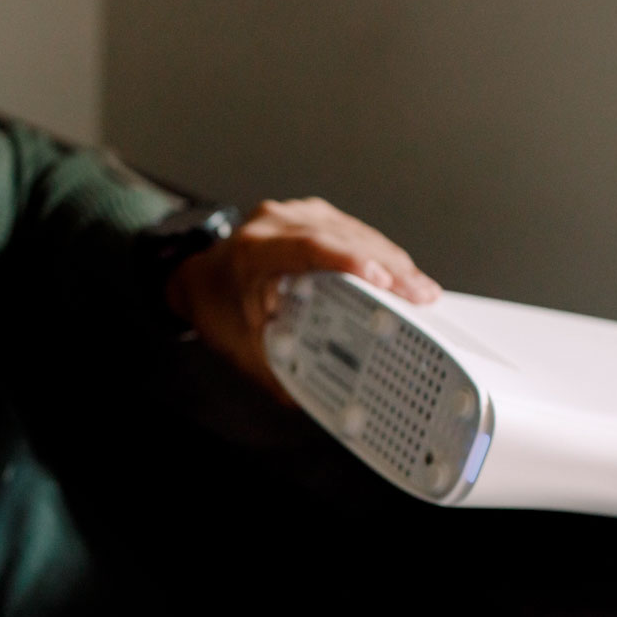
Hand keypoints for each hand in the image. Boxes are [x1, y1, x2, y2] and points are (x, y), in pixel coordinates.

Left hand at [165, 197, 440, 397]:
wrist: (196, 278)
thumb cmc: (215, 306)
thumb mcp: (241, 346)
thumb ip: (275, 372)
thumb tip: (310, 402)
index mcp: (252, 251)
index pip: (307, 247)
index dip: (349, 261)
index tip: (384, 280)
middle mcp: (274, 224)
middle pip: (341, 237)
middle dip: (388, 267)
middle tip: (420, 296)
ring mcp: (294, 214)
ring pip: (352, 230)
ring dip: (390, 260)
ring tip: (420, 290)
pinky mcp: (310, 216)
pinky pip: (351, 230)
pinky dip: (378, 253)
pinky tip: (400, 275)